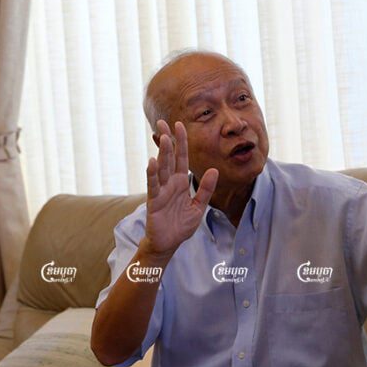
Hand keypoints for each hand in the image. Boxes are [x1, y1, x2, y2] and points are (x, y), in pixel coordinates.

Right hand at [142, 119, 217, 260]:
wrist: (169, 243)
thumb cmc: (181, 225)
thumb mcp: (199, 207)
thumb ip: (206, 189)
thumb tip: (214, 170)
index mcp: (180, 182)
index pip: (181, 158)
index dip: (181, 142)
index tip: (180, 124)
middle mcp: (170, 183)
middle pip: (168, 158)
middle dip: (167, 140)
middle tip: (164, 122)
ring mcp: (161, 191)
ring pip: (161, 168)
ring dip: (162, 153)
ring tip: (163, 137)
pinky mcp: (154, 202)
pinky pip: (153, 186)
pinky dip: (152, 174)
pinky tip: (151, 162)